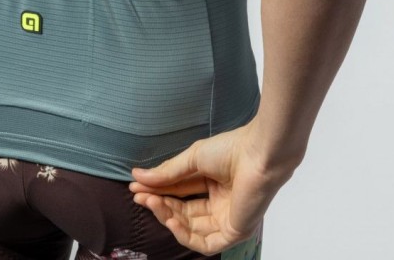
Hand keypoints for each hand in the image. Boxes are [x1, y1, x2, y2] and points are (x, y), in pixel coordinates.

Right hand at [129, 118, 296, 255]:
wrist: (258, 155)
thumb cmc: (230, 150)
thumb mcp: (193, 159)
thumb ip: (168, 172)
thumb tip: (137, 176)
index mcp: (213, 183)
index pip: (180, 191)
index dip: (158, 189)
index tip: (135, 186)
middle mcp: (219, 203)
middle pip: (183, 211)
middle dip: (160, 203)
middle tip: (139, 196)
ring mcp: (226, 219)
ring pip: (191, 228)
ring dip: (168, 217)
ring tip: (151, 202)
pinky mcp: (233, 232)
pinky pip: (206, 243)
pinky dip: (185, 234)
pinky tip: (170, 219)